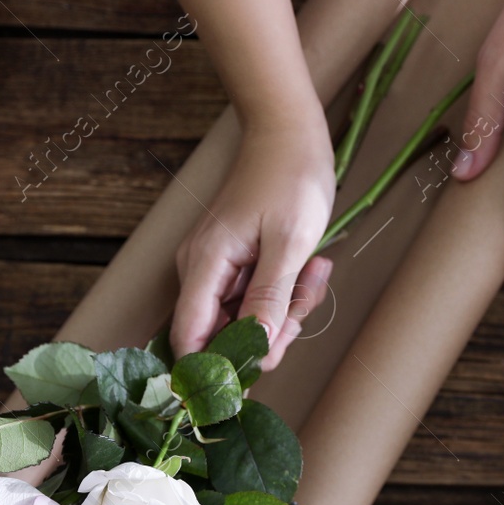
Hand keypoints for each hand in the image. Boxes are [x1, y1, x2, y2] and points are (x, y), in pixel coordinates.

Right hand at [170, 117, 335, 369]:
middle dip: (270, 334)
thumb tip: (256, 348)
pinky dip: (285, 295)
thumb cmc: (289, 177)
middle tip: (305, 303)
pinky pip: (255, 299)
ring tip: (314, 271)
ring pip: (245, 320)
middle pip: (222, 336)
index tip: (258, 370)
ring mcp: (216, 269)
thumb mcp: (290, 242)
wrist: (288, 134)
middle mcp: (200, 271)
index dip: (216, 367)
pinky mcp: (234, 265)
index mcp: (204, 265)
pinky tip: (309, 266)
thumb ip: (270, 298)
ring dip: (285, 311)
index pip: (189, 339)